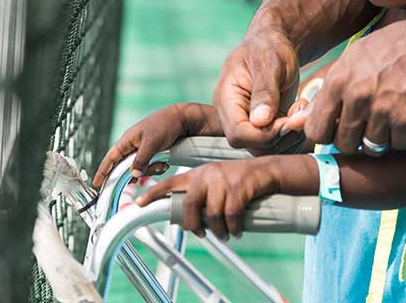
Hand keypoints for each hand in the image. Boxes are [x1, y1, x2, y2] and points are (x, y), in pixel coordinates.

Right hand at [92, 103, 218, 186]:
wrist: (185, 119)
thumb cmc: (165, 124)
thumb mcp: (152, 143)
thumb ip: (141, 159)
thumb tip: (133, 175)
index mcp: (128, 139)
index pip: (110, 157)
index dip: (103, 170)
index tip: (96, 183)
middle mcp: (134, 145)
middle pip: (125, 166)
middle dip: (133, 173)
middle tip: (138, 180)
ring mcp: (144, 148)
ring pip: (140, 168)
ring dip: (149, 170)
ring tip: (161, 165)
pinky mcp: (155, 152)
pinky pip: (151, 165)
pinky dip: (157, 167)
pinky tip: (165, 164)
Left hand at [135, 156, 310, 239]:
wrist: (265, 170)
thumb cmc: (239, 181)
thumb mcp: (215, 181)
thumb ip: (201, 194)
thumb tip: (186, 219)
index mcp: (198, 174)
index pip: (170, 182)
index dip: (154, 193)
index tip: (140, 203)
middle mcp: (206, 175)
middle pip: (189, 205)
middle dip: (192, 225)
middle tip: (199, 233)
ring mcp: (223, 180)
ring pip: (211, 214)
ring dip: (217, 230)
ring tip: (223, 235)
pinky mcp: (239, 187)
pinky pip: (230, 215)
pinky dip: (232, 228)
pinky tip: (235, 232)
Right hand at [212, 20, 299, 149]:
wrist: (275, 43)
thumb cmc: (268, 46)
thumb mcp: (269, 62)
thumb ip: (264, 91)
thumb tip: (260, 121)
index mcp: (226, 99)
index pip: (237, 133)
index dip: (264, 135)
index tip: (287, 120)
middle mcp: (234, 115)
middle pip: (252, 146)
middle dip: (281, 136)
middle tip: (299, 112)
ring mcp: (249, 123)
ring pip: (267, 150)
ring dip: (291, 136)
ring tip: (300, 108)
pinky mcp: (264, 127)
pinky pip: (279, 144)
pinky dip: (295, 135)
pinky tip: (299, 112)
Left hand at [304, 12, 405, 152]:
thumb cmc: (389, 48)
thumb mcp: (350, 60)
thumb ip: (326, 93)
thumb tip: (299, 121)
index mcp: (338, 81)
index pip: (316, 130)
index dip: (325, 134)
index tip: (335, 130)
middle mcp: (359, 97)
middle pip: (343, 144)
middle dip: (352, 139)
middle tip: (366, 124)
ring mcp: (385, 110)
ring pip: (371, 147)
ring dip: (379, 138)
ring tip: (387, 117)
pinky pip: (398, 145)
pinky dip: (402, 136)